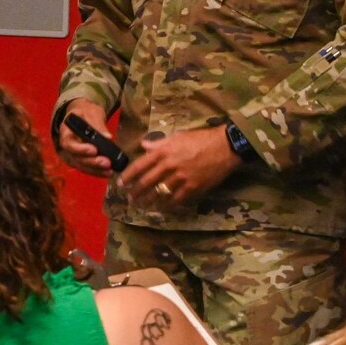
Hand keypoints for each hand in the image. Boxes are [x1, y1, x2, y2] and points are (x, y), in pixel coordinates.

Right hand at [56, 101, 117, 178]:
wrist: (84, 114)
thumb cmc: (86, 111)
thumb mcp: (91, 113)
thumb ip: (98, 125)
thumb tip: (108, 137)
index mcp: (65, 131)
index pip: (69, 143)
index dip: (80, 149)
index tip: (94, 149)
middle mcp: (67, 145)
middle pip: (76, 158)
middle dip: (91, 162)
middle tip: (107, 162)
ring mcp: (73, 153)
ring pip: (81, 166)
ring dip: (95, 170)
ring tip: (109, 171)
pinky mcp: (81, 159)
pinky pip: (87, 168)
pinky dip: (96, 171)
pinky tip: (107, 173)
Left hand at [121, 127, 239, 209]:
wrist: (224, 147)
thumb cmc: (200, 139)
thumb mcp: (177, 136)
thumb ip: (159, 143)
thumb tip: (144, 145)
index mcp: (163, 151)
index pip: (140, 165)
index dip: (128, 176)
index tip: (121, 183)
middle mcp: (169, 165)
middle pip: (147, 182)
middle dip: (136, 192)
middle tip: (129, 198)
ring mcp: (181, 178)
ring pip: (160, 192)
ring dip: (148, 200)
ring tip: (141, 205)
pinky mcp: (193, 187)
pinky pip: (176, 199)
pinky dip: (167, 205)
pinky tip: (161, 208)